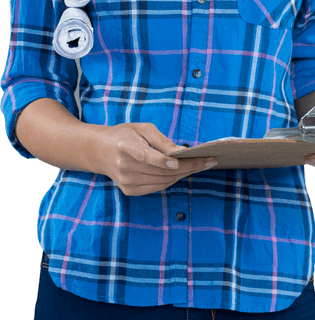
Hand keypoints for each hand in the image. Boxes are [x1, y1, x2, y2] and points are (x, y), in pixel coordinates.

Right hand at [95, 122, 217, 195]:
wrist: (100, 151)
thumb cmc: (124, 135)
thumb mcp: (142, 129)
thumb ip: (162, 141)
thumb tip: (181, 152)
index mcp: (125, 147)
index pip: (146, 157)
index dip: (163, 161)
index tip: (180, 161)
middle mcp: (124, 167)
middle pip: (161, 171)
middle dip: (188, 167)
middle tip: (209, 160)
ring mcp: (126, 182)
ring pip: (163, 181)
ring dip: (184, 174)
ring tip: (201, 165)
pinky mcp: (130, 191)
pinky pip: (157, 187)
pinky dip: (172, 180)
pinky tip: (184, 172)